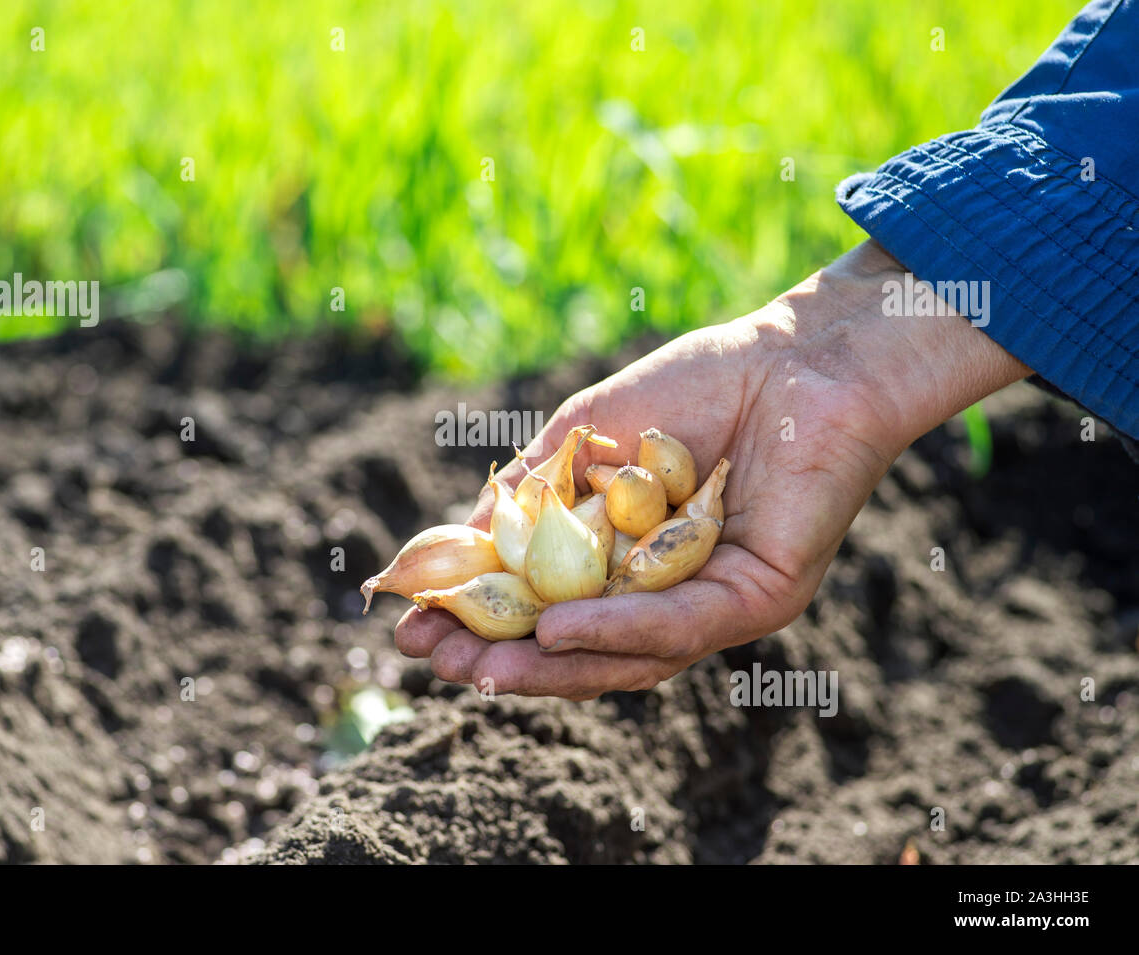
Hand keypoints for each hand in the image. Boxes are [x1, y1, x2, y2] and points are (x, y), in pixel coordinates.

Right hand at [394, 241, 1028, 699]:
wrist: (798, 355)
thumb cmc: (698, 385)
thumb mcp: (585, 436)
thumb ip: (529, 490)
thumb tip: (456, 539)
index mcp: (627, 559)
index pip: (549, 609)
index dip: (482, 625)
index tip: (412, 630)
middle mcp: (668, 594)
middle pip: (582, 652)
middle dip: (504, 664)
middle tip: (435, 665)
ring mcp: (713, 603)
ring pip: (627, 658)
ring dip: (549, 668)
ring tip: (480, 669)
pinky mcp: (759, 597)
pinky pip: (681, 626)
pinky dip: (617, 630)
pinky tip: (558, 630)